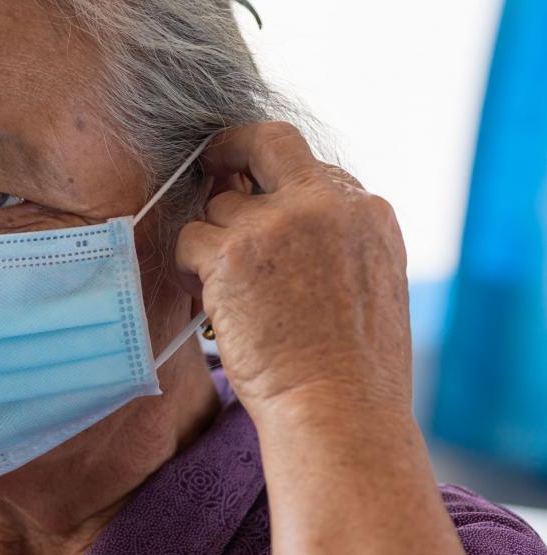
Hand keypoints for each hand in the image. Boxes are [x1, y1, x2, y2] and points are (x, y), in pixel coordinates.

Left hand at [175, 122, 412, 421]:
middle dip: (230, 148)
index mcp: (367, 213)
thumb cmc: (353, 372)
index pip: (312, 169)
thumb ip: (336, 242)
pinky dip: (190, 268)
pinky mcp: (231, 251)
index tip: (257, 193)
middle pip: (266, 142)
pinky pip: (189, 239)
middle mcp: (325, 204)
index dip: (277, 184)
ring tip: (226, 292)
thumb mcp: (370, 287)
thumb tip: (282, 222)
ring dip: (212, 244)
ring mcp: (276, 223)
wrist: (339, 409)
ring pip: (218, 206)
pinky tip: (209, 301)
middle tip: (209, 165)